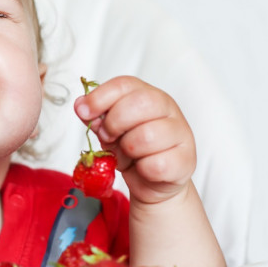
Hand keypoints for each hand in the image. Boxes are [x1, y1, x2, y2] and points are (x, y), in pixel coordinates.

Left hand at [73, 76, 195, 204]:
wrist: (152, 182)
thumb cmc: (131, 151)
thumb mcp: (110, 130)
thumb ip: (97, 117)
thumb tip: (82, 105)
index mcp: (148, 95)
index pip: (124, 84)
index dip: (100, 97)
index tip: (83, 111)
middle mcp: (168, 109)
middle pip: (139, 103)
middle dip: (114, 122)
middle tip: (108, 136)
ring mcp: (180, 133)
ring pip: (147, 136)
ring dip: (128, 150)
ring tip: (129, 155)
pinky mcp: (185, 160)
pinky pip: (156, 165)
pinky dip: (142, 170)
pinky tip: (144, 169)